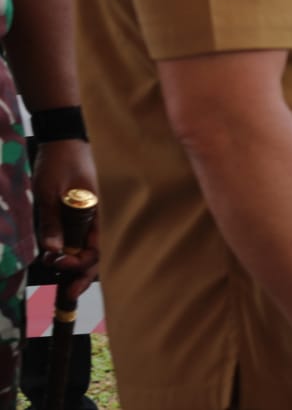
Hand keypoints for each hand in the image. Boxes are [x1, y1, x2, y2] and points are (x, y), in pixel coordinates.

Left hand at [31, 139, 99, 297]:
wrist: (64, 138)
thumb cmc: (59, 162)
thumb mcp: (49, 194)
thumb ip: (52, 224)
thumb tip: (52, 253)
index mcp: (99, 210)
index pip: (98, 248)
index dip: (79, 264)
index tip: (59, 266)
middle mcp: (103, 214)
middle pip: (101, 252)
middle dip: (84, 275)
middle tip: (68, 293)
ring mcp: (97, 212)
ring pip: (96, 246)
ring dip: (82, 266)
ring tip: (68, 285)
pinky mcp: (89, 209)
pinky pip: (89, 235)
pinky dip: (80, 251)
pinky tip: (69, 259)